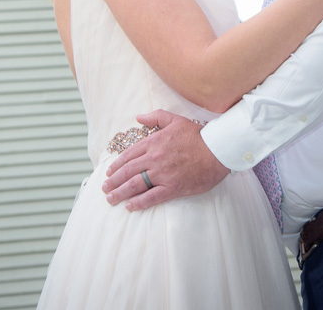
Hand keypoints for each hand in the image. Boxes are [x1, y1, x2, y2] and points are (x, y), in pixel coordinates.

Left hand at [102, 110, 229, 210]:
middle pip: (127, 171)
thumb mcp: (176, 120)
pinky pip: (151, 197)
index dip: (116, 165)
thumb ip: (155, 117)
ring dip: (120, 193)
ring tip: (111, 199)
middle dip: (113, 181)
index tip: (109, 173)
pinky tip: (129, 206)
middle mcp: (154, 158)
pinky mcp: (173, 188)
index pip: (128, 155)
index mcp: (153, 142)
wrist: (217, 150)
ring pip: (135, 185)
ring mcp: (163, 174)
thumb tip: (138, 117)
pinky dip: (138, 203)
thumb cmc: (198, 135)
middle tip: (105, 188)